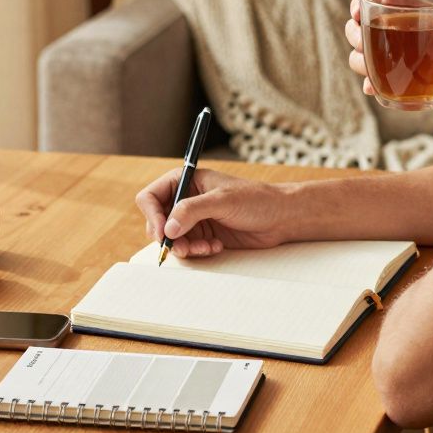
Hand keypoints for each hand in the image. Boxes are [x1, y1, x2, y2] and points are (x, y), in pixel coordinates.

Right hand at [135, 167, 290, 258]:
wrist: (280, 217)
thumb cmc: (256, 199)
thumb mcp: (222, 201)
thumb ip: (192, 211)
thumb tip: (168, 228)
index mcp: (185, 181)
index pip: (151, 197)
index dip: (153, 216)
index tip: (163, 233)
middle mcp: (185, 199)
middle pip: (157, 221)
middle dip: (168, 237)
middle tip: (183, 246)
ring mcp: (194, 219)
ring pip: (172, 239)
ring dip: (185, 247)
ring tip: (205, 247)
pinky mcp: (204, 235)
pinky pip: (188, 248)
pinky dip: (197, 251)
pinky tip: (216, 247)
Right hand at [345, 0, 432, 101]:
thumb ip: (414, 5)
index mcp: (392, 13)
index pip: (363, 5)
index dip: (355, 8)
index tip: (359, 14)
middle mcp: (383, 35)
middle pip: (353, 31)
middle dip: (355, 36)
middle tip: (366, 42)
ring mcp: (384, 60)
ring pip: (356, 58)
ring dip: (361, 62)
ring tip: (378, 65)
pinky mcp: (389, 82)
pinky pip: (371, 85)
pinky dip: (371, 86)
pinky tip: (375, 87)